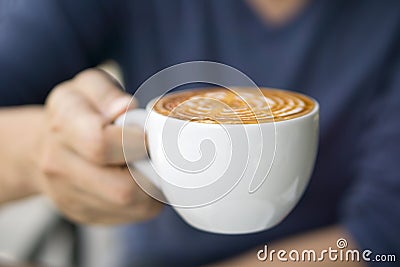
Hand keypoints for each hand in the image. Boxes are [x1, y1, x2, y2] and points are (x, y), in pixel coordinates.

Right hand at [36, 69, 161, 223]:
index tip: (145, 136)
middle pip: (121, 188)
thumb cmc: (76, 115)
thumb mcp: (88, 87)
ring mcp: (69, 196)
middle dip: (150, 173)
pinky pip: (129, 215)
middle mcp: (60, 165)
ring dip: (151, 188)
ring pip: (130, 207)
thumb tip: (126, 109)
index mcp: (63, 124)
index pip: (99, 143)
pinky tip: (137, 180)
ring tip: (145, 165)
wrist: (44, 149)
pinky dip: (144, 200)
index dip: (135, 142)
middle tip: (152, 155)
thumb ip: (107, 93)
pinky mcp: (83, 214)